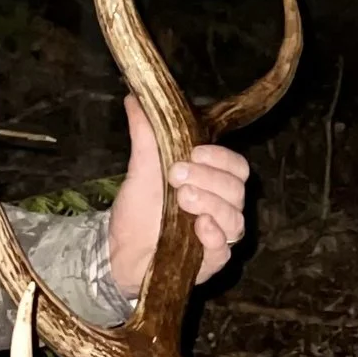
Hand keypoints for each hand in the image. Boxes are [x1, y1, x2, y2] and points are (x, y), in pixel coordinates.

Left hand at [105, 95, 250, 299]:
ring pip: (235, 216)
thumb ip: (145, 134)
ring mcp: (220, 233)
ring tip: (181, 198)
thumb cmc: (138, 209)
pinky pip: (226, 247)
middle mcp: (222, 205)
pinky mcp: (214, 259)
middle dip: (208, 178)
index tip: (194, 152)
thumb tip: (136, 97)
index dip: (220, 157)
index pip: (235, 165)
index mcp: (211, 180)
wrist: (120, 251)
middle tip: (176, 176)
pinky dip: (214, 234)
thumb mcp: (140, 168)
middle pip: (237, 188)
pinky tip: (198, 227)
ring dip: (210, 203)